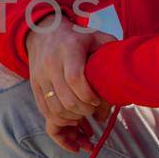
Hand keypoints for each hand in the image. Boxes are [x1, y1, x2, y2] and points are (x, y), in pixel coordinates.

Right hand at [25, 19, 116, 151]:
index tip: (98, 101)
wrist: (43, 32)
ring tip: (85, 124)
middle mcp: (51, 65)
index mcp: (68, 50)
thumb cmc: (76, 36)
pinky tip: (72, 125)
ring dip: (71, 121)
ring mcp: (40, 77)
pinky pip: (44, 110)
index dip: (88, 96)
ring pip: (54, 109)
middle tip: (94, 113)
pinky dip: (58, 122)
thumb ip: (111, 51)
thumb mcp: (96, 36)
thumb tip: (124, 77)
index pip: (75, 79)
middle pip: (66, 99)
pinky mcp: (35, 87)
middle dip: (83, 112)